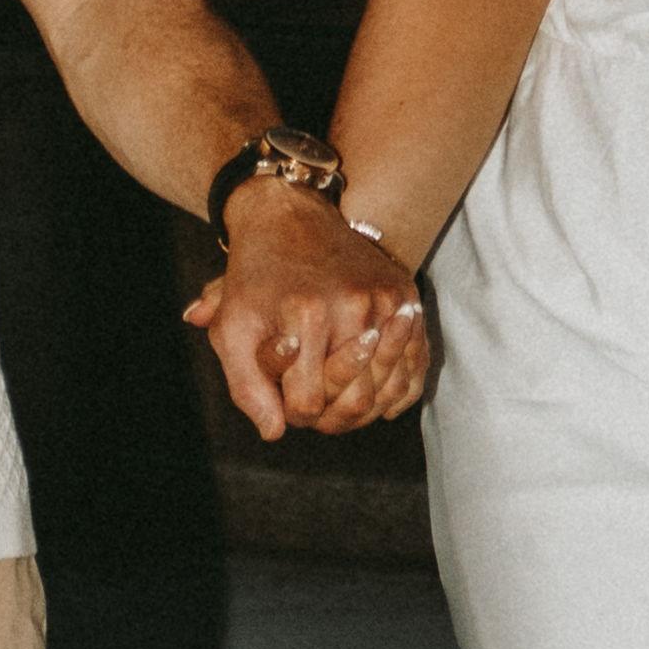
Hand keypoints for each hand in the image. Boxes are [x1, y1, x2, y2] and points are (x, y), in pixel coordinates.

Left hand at [185, 190, 434, 437]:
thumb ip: (246, 386)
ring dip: (365, 408)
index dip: (293, 412)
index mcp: (307, 315)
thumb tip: (274, 432)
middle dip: (332, 417)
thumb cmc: (256, 278)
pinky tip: (375, 391)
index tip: (285, 395)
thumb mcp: (231, 327)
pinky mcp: (408, 296)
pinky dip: (398, 391)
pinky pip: (416, 366)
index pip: (308, 404)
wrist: (291, 216)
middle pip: (357, 403)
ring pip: (389, 390)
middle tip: (316, 405)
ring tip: (341, 399)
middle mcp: (355, 306)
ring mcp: (387, 301)